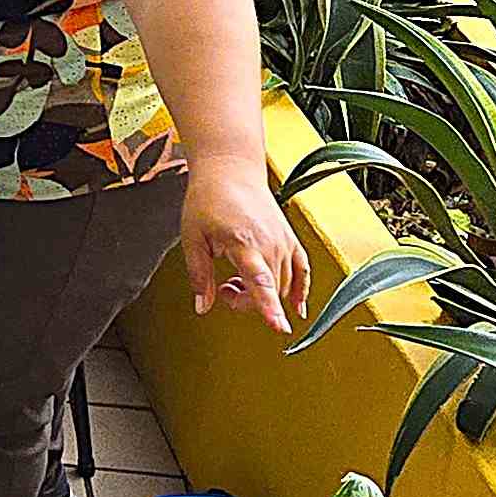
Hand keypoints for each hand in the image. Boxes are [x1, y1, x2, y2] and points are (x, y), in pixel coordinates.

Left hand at [181, 157, 308, 334]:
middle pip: (268, 290)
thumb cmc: (208, 199)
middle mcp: (269, 243)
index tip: (279, 325)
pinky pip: (302, 270)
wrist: (230, 170)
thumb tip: (202, 306)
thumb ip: (199, 276)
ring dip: (261, 292)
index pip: (260, 281)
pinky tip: (297, 306)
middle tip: (222, 288)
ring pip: (282, 285)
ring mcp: (283, 240)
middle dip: (245, 301)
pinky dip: (301, 289)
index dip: (268, 306)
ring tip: (237, 278)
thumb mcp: (193, 238)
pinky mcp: (290, 238)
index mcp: (243, 242)